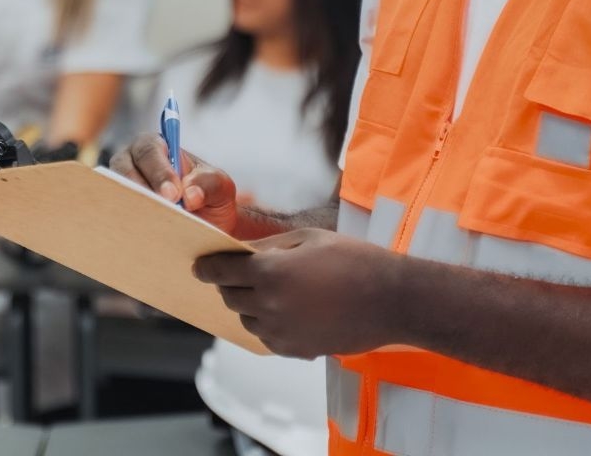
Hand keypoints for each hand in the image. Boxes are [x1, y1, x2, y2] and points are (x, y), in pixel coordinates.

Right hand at [110, 134, 241, 234]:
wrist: (209, 225)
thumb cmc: (209, 197)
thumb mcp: (220, 186)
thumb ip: (210, 183)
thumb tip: (190, 194)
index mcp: (157, 147)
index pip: (149, 150)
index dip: (159, 172)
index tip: (174, 195)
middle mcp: (133, 164)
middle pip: (125, 171)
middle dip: (144, 191)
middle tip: (165, 211)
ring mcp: (123, 189)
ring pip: (119, 196)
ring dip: (136, 211)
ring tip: (156, 227)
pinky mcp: (121, 214)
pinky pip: (119, 218)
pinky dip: (132, 227)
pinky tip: (148, 239)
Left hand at [194, 228, 399, 358]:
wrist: (391, 300)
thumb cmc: (354, 261)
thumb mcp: (308, 239)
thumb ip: (269, 247)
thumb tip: (242, 252)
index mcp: (270, 273)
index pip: (222, 271)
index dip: (207, 267)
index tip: (199, 267)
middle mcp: (269, 306)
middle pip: (230, 297)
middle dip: (228, 284)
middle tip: (237, 274)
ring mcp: (282, 332)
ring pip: (246, 320)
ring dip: (248, 305)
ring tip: (268, 291)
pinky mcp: (296, 350)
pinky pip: (266, 338)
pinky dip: (266, 324)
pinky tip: (285, 310)